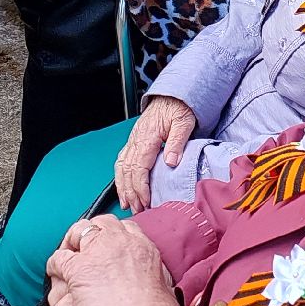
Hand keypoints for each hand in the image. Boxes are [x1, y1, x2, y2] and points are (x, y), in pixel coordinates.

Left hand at [46, 216, 180, 305]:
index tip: (110, 240)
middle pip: (103, 223)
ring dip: (72, 242)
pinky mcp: (77, 269)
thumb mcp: (164, 290)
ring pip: (79, 231)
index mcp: (145, 248)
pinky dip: (55, 265)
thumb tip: (156, 283)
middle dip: (93, 230)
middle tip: (87, 242)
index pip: (127, 228)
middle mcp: (121, 243)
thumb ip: (156, 280)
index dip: (115, 233)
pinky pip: (60, 258)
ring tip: (68, 251)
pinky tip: (55, 271)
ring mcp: (98, 253)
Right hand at [115, 96, 196, 211]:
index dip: (140, 187)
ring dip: (123, 187)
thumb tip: (171, 162)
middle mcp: (136, 140)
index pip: (139, 167)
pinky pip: (122, 161)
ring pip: (121, 167)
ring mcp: (132, 141)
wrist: (172, 95)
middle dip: (130, 192)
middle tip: (137, 209)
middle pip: (127, 170)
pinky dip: (120, 176)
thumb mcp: (184, 122)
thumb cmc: (178, 108)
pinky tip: (123, 187)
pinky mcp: (133, 141)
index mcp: (147, 136)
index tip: (145, 201)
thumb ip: (177, 142)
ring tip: (127, 204)